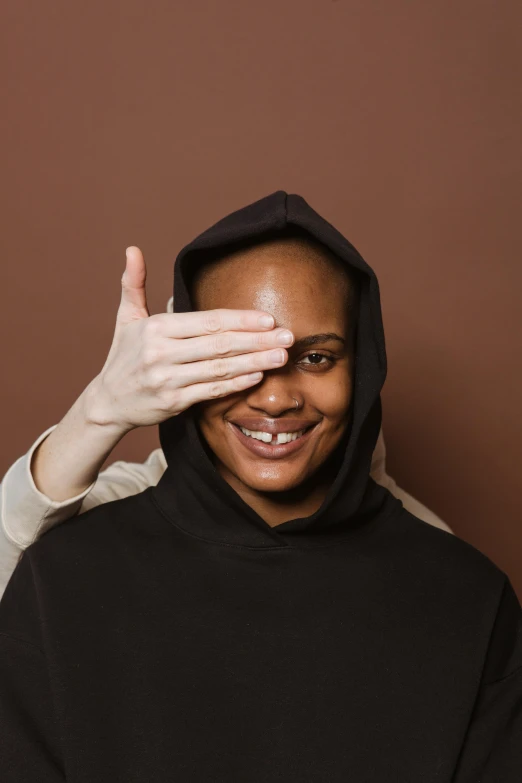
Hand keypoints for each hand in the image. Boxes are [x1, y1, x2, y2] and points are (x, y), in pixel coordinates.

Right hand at [88, 246, 293, 432]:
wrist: (108, 402)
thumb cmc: (123, 357)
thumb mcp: (126, 318)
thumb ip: (133, 284)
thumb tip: (133, 249)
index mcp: (155, 328)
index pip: (207, 322)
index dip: (240, 320)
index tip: (268, 319)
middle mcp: (161, 353)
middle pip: (218, 345)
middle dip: (257, 340)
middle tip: (287, 336)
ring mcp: (167, 379)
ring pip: (219, 369)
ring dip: (254, 362)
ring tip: (280, 357)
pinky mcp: (172, 403)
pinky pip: (210, 391)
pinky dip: (235, 384)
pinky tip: (257, 377)